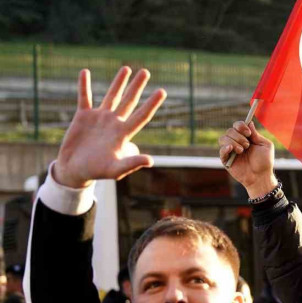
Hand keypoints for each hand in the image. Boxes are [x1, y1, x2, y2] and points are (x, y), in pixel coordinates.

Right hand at [54, 67, 166, 187]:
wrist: (76, 171)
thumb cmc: (97, 172)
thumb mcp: (115, 169)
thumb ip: (131, 163)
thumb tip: (151, 161)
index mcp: (123, 134)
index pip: (141, 115)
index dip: (152, 104)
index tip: (162, 91)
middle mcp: (114, 123)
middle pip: (129, 101)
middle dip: (137, 86)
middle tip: (146, 72)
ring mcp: (99, 118)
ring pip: (111, 95)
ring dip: (118, 82)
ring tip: (127, 68)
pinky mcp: (83, 116)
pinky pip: (84, 97)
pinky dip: (84, 85)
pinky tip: (85, 72)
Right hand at [219, 121, 276, 197]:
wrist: (261, 176)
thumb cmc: (265, 162)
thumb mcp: (265, 145)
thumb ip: (256, 134)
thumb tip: (249, 122)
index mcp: (245, 137)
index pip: (237, 125)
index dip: (241, 126)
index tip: (248, 133)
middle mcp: (236, 142)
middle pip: (230, 130)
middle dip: (239, 136)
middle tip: (247, 145)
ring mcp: (230, 151)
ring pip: (223, 138)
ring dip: (233, 142)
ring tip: (242, 151)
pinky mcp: (226, 160)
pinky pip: (221, 151)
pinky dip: (225, 148)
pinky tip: (231, 149)